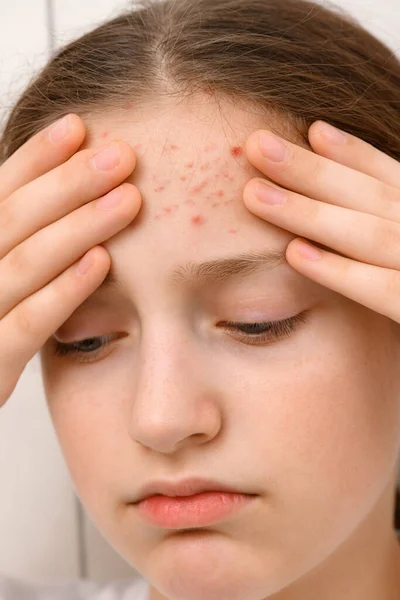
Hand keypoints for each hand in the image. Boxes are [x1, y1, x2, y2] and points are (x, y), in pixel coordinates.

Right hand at [0, 114, 140, 407]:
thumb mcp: (3, 279)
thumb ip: (21, 240)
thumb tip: (70, 192)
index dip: (36, 158)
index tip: (79, 126)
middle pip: (14, 218)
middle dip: (68, 183)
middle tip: (121, 155)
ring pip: (24, 263)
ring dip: (78, 227)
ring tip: (128, 200)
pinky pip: (27, 325)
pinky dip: (63, 291)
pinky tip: (102, 263)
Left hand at [243, 122, 399, 323]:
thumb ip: (392, 233)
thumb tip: (349, 213)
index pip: (395, 179)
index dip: (354, 154)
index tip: (311, 130)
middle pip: (374, 198)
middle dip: (313, 171)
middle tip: (255, 146)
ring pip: (373, 235)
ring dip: (311, 212)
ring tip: (255, 194)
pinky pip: (386, 292)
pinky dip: (342, 271)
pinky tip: (295, 255)